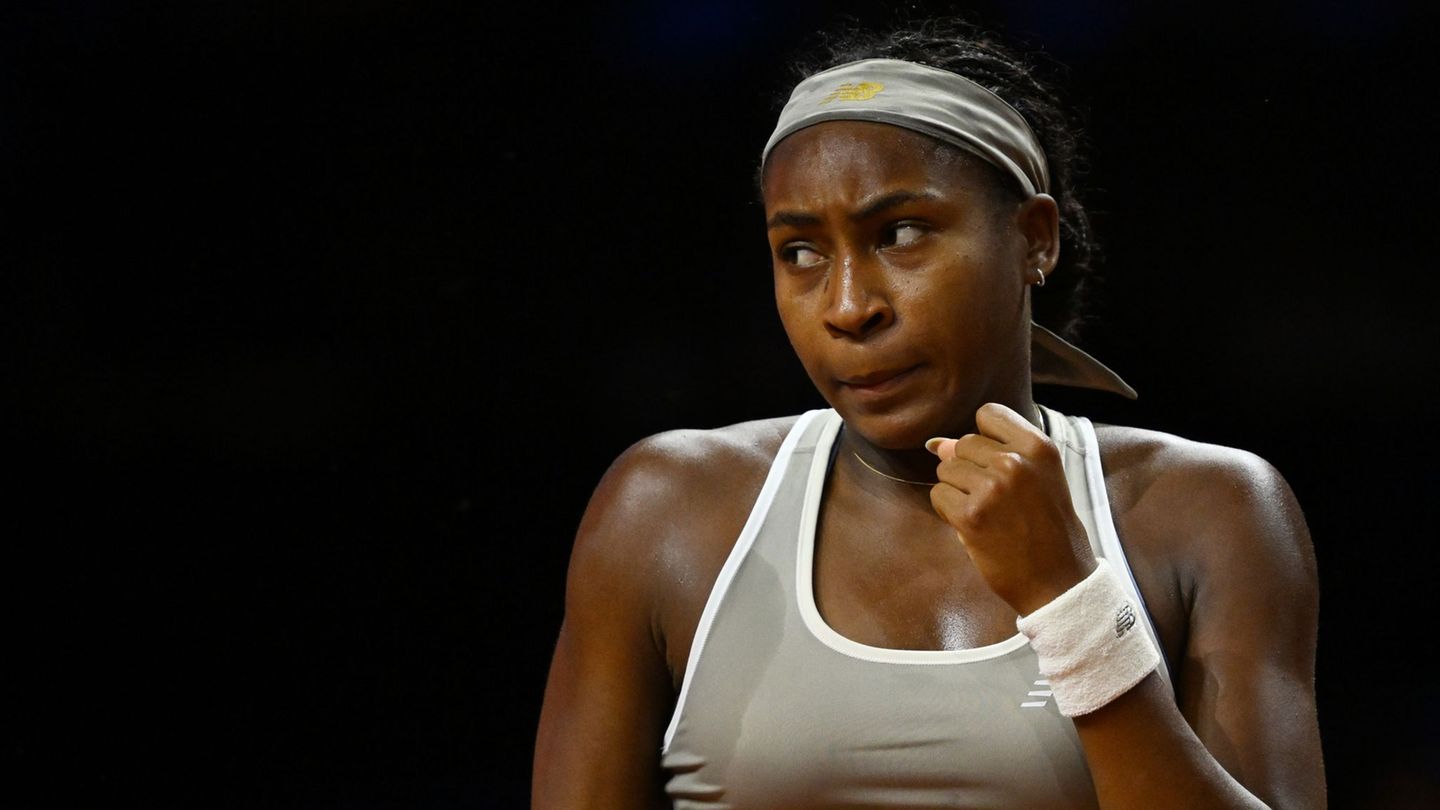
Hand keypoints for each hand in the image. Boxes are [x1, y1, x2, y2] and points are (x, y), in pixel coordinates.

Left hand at [925, 402, 1096, 615]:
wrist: (1059, 581)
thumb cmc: (1048, 529)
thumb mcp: (1036, 480)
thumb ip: (992, 454)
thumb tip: (935, 443)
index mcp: (1038, 447)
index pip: (988, 414)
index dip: (985, 438)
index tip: (997, 462)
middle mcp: (1015, 461)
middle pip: (963, 444)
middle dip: (969, 469)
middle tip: (996, 499)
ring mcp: (992, 488)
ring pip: (946, 469)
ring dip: (957, 491)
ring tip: (987, 513)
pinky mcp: (971, 515)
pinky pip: (938, 496)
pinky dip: (949, 512)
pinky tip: (974, 526)